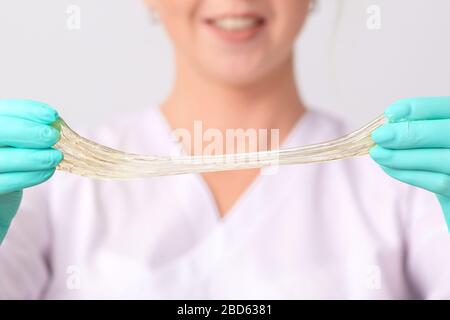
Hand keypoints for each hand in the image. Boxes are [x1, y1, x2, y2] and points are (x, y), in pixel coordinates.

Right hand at [0, 99, 62, 242]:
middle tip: (54, 136)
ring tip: (56, 156)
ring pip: (1, 159)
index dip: (26, 110)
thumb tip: (54, 122)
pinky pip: (5, 182)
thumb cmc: (11, 165)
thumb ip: (30, 132)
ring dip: (33, 156)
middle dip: (28, 131)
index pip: (2, 111)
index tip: (51, 114)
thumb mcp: (18, 144)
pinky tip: (48, 171)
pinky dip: (30, 176)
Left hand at [370, 97, 449, 230]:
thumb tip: (388, 123)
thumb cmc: (442, 167)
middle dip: (409, 133)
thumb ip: (418, 132)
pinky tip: (388, 167)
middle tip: (379, 136)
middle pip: (449, 131)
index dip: (422, 108)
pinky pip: (440, 182)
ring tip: (378, 153)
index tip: (391, 112)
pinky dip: (409, 174)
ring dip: (403, 156)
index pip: (449, 108)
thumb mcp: (432, 144)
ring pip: (443, 159)